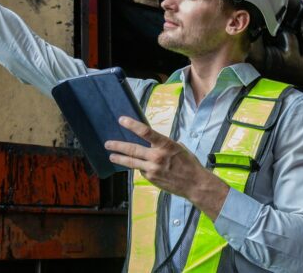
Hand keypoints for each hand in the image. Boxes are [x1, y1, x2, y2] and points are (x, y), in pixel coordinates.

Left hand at [106, 116, 229, 216]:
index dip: (132, 125)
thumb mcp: (179, 148)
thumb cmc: (189, 164)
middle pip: (132, 149)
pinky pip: (141, 170)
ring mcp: (152, 168)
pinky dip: (138, 166)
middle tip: (108, 143)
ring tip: (111, 156)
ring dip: (119, 158)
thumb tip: (153, 142)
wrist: (194, 183)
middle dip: (118, 145)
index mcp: (165, 145)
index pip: (145, 132)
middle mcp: (157, 156)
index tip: (122, 120)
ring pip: (131, 162)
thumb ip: (164, 145)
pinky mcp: (151, 178)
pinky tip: (136, 165)